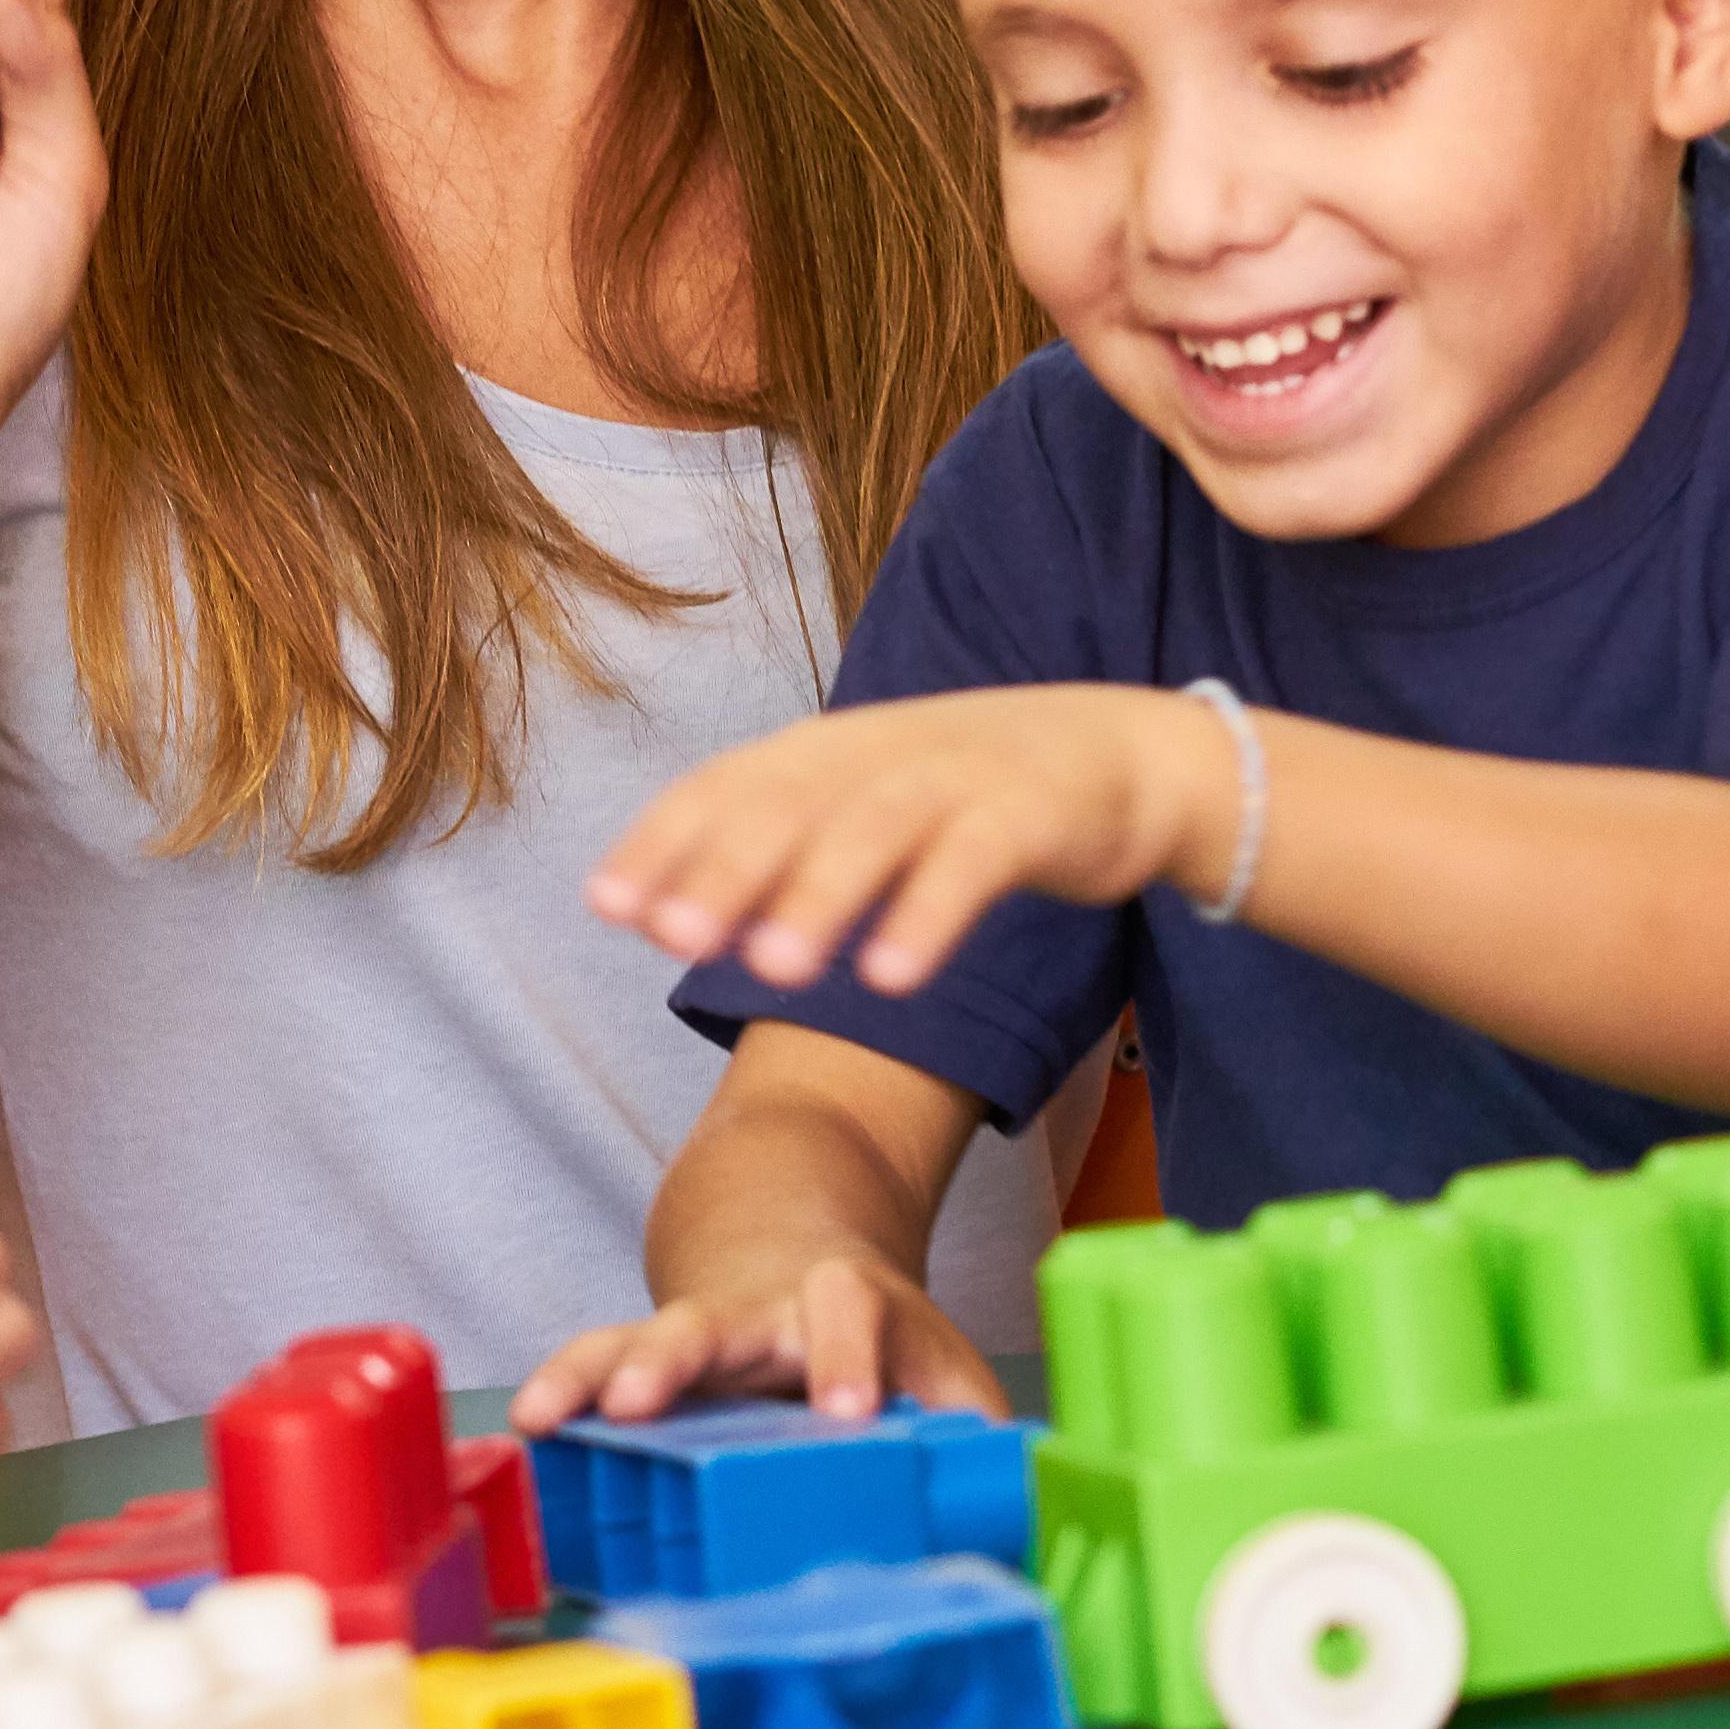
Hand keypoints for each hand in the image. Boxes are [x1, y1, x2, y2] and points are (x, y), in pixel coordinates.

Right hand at [516, 1248, 985, 1432]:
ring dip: (596, 1374)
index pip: (850, 1315)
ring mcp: (693, 1332)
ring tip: (555, 1414)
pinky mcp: (643, 1359)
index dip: (844, 1361)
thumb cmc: (879, 1339)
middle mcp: (759, 1311)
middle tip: (644, 1401)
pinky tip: (528, 1425)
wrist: (800, 1252)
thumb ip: (979, 1428)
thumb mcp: (942, 1368)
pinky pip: (590, 1365)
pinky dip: (557, 1389)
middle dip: (677, 1359)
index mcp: (846, 1303)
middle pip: (715, 1321)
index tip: (845, 1415)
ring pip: (636, 1338)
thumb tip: (1019, 1508)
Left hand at [589, 688, 1221, 996]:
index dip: (664, 841)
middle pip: (788, 804)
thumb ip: (774, 854)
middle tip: (675, 940)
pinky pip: (973, 864)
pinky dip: (928, 915)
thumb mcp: (861, 808)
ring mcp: (955, 777)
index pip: (724, 785)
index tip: (605, 907)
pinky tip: (891, 977)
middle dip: (725, 870)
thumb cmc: (966, 796)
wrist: (1124, 757)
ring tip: (774, 972)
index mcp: (824, 750)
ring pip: (874, 828)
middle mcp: (877, 752)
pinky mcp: (1029, 813)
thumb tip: (664, 919)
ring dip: (821, 898)